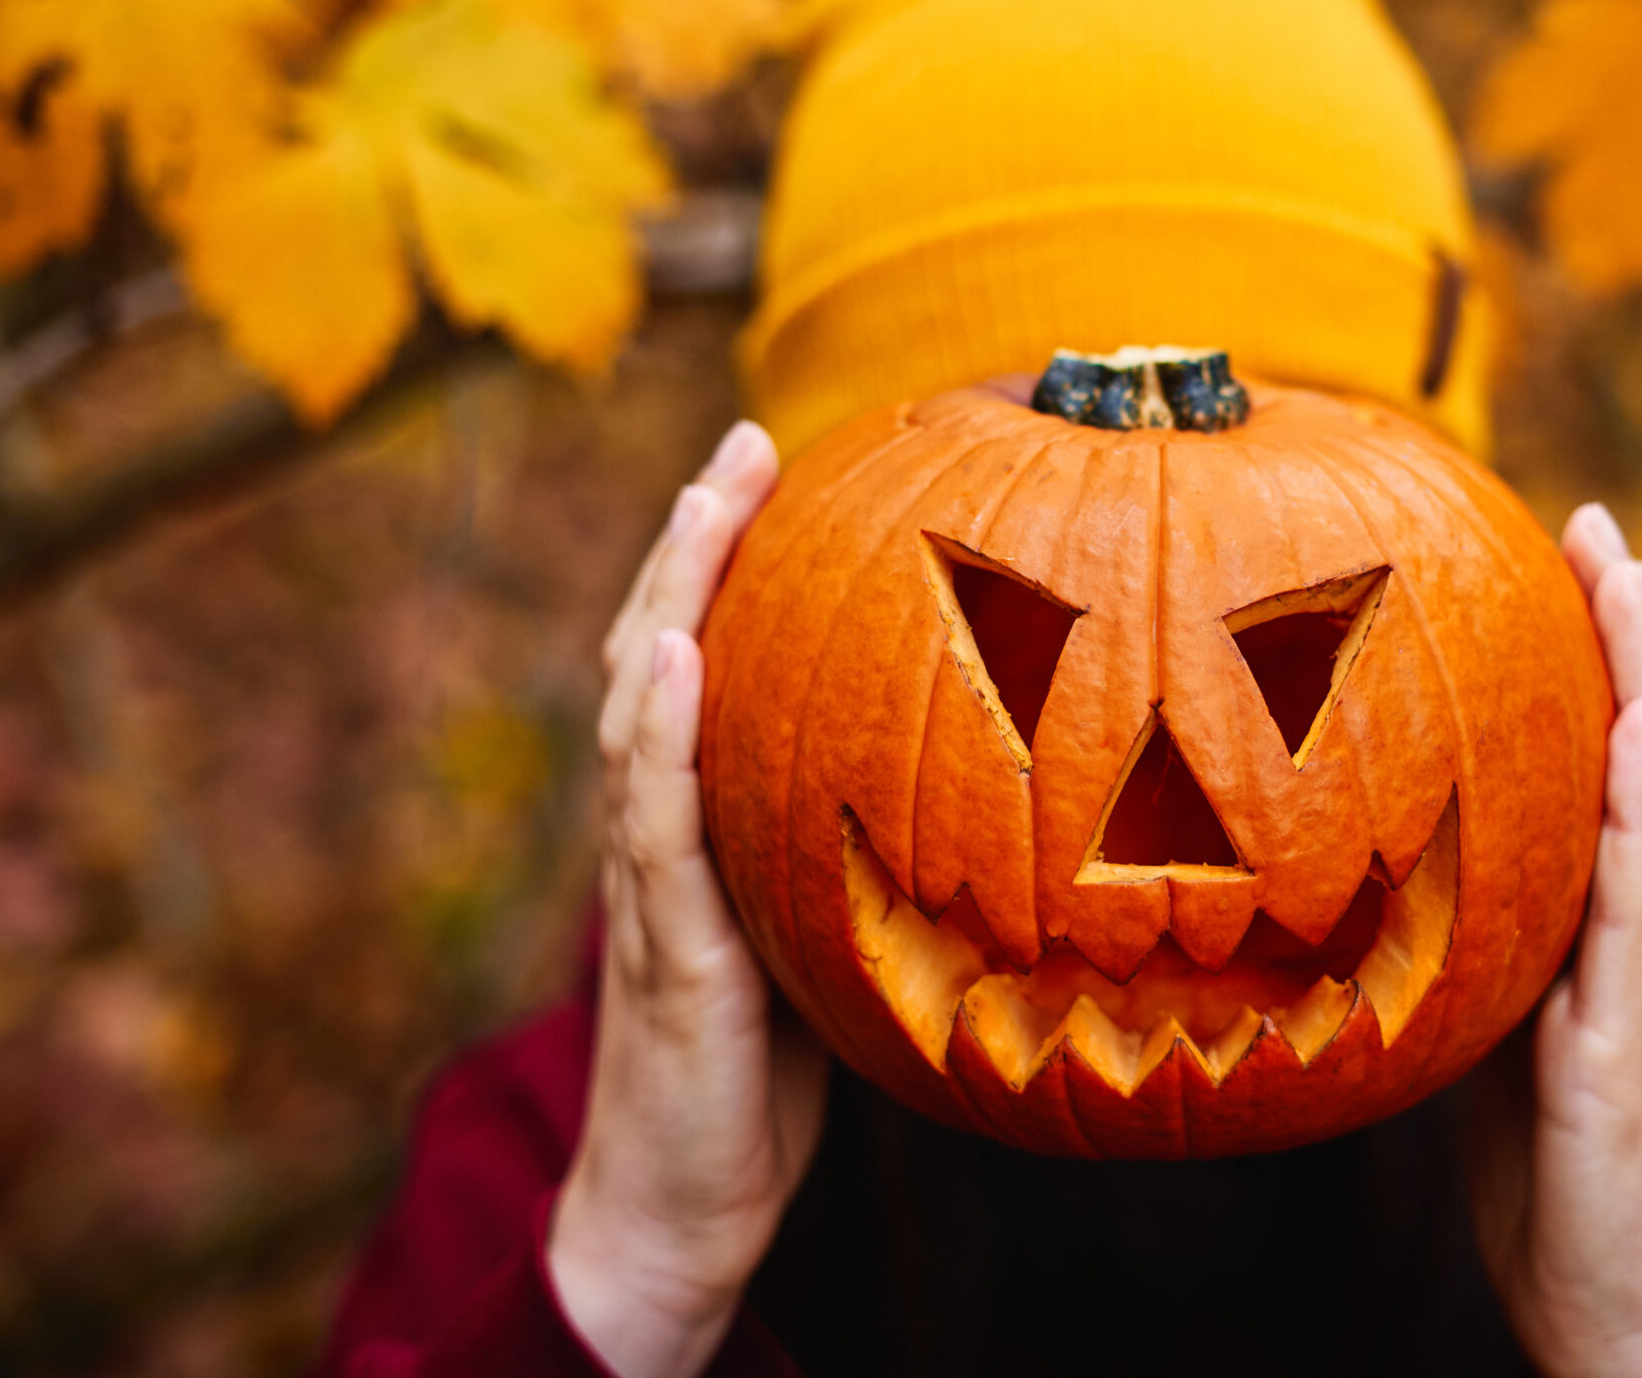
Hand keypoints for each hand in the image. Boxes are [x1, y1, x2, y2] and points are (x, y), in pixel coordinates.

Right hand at [548, 422, 830, 1377]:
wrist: (687, 1200)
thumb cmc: (770, 1068)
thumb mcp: (829, 925)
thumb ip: (858, 843)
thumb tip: (1000, 769)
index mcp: (704, 817)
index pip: (700, 658)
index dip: (722, 559)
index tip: (766, 457)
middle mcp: (664, 829)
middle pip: (656, 651)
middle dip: (694, 540)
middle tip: (740, 441)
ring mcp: (653, 884)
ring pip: (641, 711)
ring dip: (671, 594)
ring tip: (709, 498)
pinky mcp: (669, 949)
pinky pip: (654, 827)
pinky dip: (659, 734)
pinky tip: (675, 656)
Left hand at [1466, 502, 1641, 1377]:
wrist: (1615, 1314)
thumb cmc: (1550, 1184)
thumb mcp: (1491, 1038)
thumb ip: (1467, 948)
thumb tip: (1369, 871)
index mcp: (1613, 937)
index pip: (1624, 773)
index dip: (1609, 664)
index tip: (1575, 556)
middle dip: (1634, 636)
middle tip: (1600, 526)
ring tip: (1627, 584)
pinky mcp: (1623, 1054)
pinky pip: (1640, 923)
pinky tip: (1639, 743)